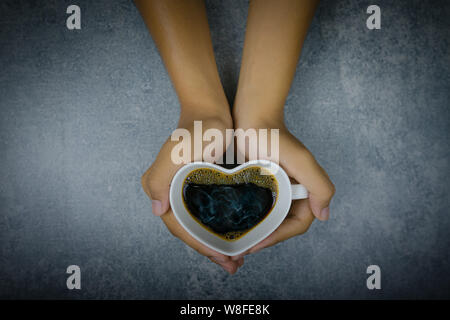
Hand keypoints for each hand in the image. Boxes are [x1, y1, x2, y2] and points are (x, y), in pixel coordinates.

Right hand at [141, 111, 243, 273]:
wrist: (211, 113)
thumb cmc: (195, 130)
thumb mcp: (175, 151)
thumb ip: (159, 178)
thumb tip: (158, 210)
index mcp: (161, 190)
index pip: (179, 226)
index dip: (199, 244)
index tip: (222, 256)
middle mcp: (171, 195)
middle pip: (190, 230)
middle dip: (209, 250)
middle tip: (233, 264)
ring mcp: (187, 193)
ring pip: (199, 226)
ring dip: (215, 244)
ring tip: (236, 258)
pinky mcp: (201, 188)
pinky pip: (208, 215)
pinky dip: (218, 229)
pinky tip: (233, 236)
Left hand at [231, 116, 334, 259]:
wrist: (252, 118)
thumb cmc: (274, 137)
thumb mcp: (301, 160)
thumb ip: (320, 186)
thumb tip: (324, 215)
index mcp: (306, 189)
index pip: (299, 223)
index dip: (280, 237)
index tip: (258, 243)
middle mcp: (294, 191)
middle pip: (285, 224)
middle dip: (269, 238)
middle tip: (246, 247)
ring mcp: (277, 189)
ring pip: (272, 218)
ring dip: (260, 231)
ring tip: (241, 241)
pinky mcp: (262, 184)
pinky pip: (260, 207)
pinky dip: (253, 218)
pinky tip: (238, 223)